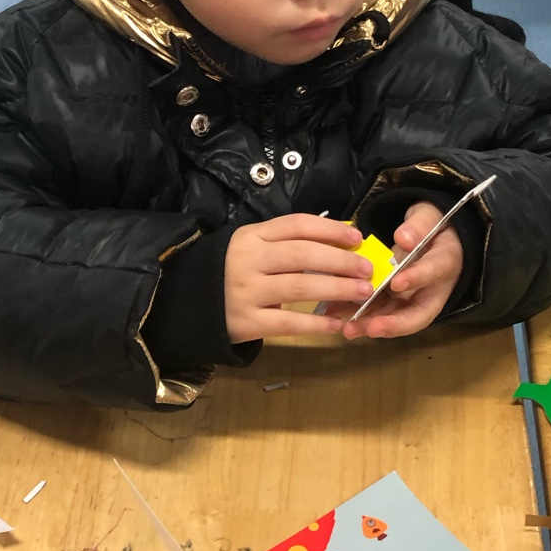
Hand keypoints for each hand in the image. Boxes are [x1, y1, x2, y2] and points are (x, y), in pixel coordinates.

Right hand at [225, 214, 372, 342]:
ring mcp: (246, 291)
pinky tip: (337, 324)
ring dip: (337, 288)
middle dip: (341, 261)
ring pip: (300, 286)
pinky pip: (288, 323)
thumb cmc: (227, 270)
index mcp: (252, 235)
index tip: (357, 238)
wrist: (182, 301)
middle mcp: (249, 259)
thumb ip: (284, 243)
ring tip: (362, 293)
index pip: (297, 225)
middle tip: (367, 270)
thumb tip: (338, 242)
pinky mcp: (245, 322)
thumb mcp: (249, 246)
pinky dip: (316, 323)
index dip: (331, 229)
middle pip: (304, 254)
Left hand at [336, 202, 462, 340]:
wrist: (427, 235)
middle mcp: (430, 290)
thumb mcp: (428, 218)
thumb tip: (404, 238)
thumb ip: (419, 226)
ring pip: (393, 317)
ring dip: (370, 324)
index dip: (416, 279)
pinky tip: (335, 314)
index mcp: (444, 264)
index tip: (396, 283)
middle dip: (392, 323)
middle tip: (371, 328)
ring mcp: (409, 299)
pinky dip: (357, 313)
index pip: (433, 273)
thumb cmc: (430, 226)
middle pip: (416, 314)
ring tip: (348, 328)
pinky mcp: (391, 300)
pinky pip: (376, 310)